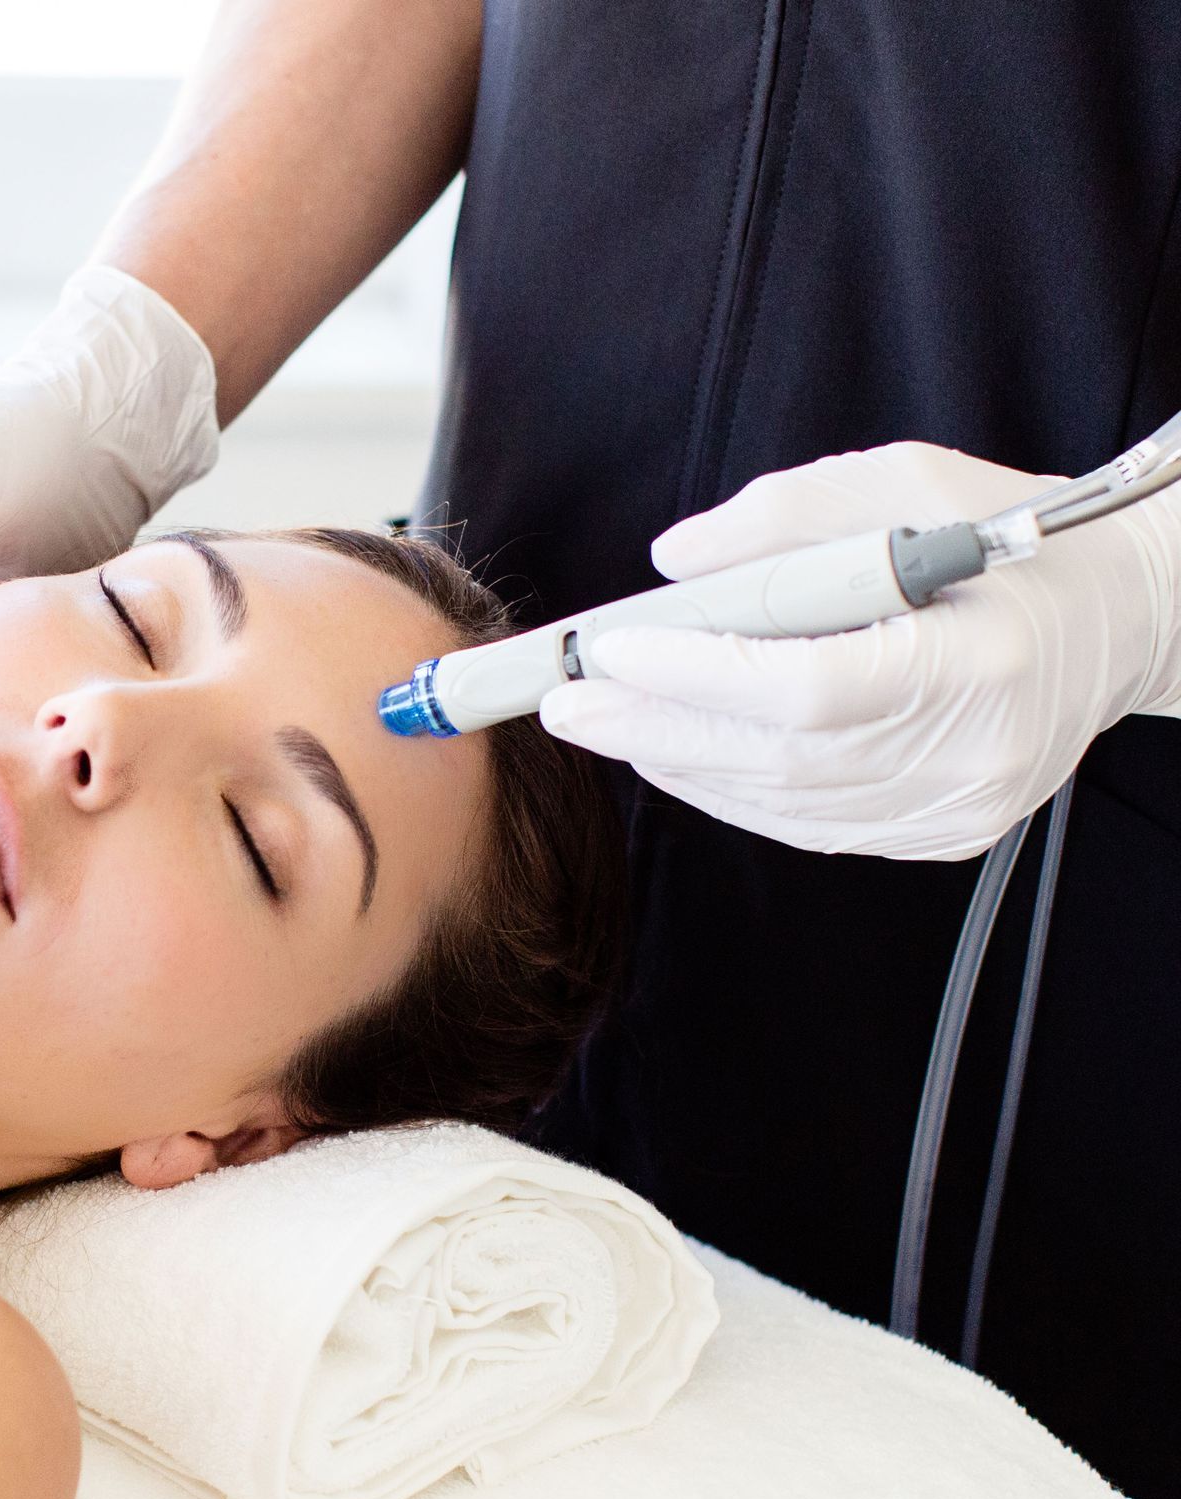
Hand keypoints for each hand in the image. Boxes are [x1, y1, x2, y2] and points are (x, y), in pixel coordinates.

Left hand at [539, 441, 1180, 858]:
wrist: (1117, 622)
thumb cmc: (1006, 537)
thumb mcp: (911, 481)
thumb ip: (788, 513)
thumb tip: (670, 561)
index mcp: (982, 655)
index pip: (812, 687)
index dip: (699, 675)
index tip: (610, 649)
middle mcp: (975, 752)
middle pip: (779, 758)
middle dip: (654, 725)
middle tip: (564, 701)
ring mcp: (958, 808)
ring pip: (782, 802)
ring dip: (677, 760)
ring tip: (603, 719)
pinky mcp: (941, 834)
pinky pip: (806, 822)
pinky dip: (728, 787)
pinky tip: (674, 750)